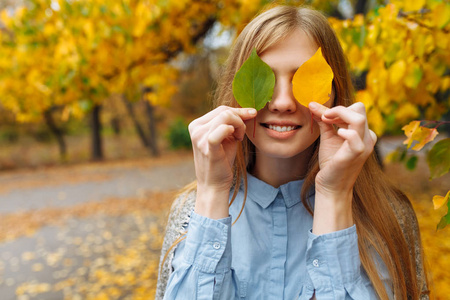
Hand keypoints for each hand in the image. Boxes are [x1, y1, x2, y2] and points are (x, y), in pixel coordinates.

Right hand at [188, 106, 256, 218]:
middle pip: (224, 111)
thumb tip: (250, 110)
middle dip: (240, 119)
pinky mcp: (207, 146)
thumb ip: (233, 123)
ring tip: (239, 138)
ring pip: (225, 116)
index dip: (239, 112)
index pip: (221, 109)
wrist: (214, 184)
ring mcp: (199, 137)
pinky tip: (236, 138)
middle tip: (242, 134)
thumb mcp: (227, 138)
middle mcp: (195, 128)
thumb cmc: (222, 161)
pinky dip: (233, 129)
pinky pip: (222, 130)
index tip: (251, 118)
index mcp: (197, 124)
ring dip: (239, 125)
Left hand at [308, 101, 376, 233]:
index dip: (338, 109)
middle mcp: (367, 137)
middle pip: (360, 109)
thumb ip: (324, 120)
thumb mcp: (328, 137)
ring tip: (327, 121)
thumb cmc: (331, 162)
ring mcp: (364, 145)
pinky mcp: (356, 154)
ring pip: (358, 118)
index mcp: (362, 132)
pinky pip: (355, 136)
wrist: (331, 185)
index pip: (356, 109)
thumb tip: (312, 104)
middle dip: (340, 109)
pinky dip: (345, 132)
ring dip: (339, 114)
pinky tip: (337, 134)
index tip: (324, 116)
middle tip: (325, 118)